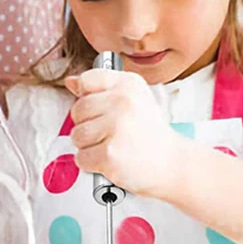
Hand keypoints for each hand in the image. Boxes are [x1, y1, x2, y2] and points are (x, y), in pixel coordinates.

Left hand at [65, 68, 186, 198]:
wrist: (171, 163)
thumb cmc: (149, 133)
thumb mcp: (133, 99)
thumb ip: (100, 88)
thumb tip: (71, 81)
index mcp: (127, 85)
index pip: (87, 80)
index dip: (86, 97)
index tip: (100, 108)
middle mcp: (122, 102)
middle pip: (77, 110)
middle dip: (88, 125)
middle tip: (110, 132)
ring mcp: (115, 128)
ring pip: (76, 135)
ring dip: (89, 146)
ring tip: (111, 145)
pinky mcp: (109, 154)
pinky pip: (81, 157)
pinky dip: (92, 163)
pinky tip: (111, 159)